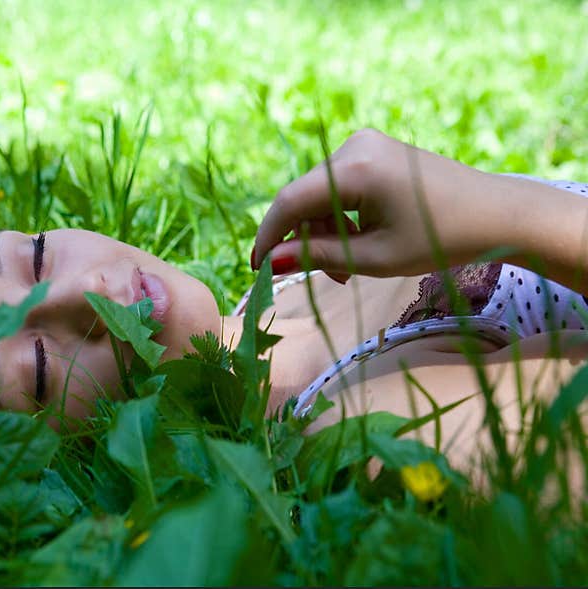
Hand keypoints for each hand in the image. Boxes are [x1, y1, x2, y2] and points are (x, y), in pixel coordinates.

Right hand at [251, 128, 504, 281]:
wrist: (497, 214)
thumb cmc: (440, 238)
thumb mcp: (374, 257)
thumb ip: (317, 257)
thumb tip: (271, 262)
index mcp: (356, 168)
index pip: (290, 202)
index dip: (268, 236)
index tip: (257, 269)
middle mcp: (355, 146)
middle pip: (304, 198)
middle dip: (304, 240)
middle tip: (323, 279)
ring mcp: (366, 144)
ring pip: (320, 195)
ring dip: (323, 232)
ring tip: (346, 269)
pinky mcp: (375, 150)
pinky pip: (339, 186)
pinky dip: (340, 217)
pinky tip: (357, 242)